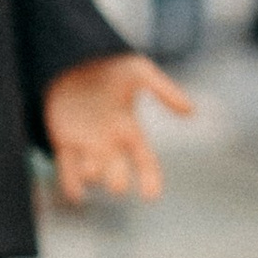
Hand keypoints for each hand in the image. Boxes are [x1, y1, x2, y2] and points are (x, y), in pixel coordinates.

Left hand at [42, 49, 194, 206]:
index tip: (151, 196)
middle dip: (117, 180)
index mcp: (130, 129)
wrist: (74, 61)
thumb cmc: (110, 67)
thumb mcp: (138, 71)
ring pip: (92, 172)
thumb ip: (164, 89)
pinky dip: (72, 184)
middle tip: (118, 184)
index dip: (150, 179)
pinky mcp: (64, 142)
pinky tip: (76, 193)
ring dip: (92, 175)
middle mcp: (109, 142)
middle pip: (117, 171)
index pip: (145, 160)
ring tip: (91, 170)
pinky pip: (67, 169)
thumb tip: (192, 111)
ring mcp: (86, 144)